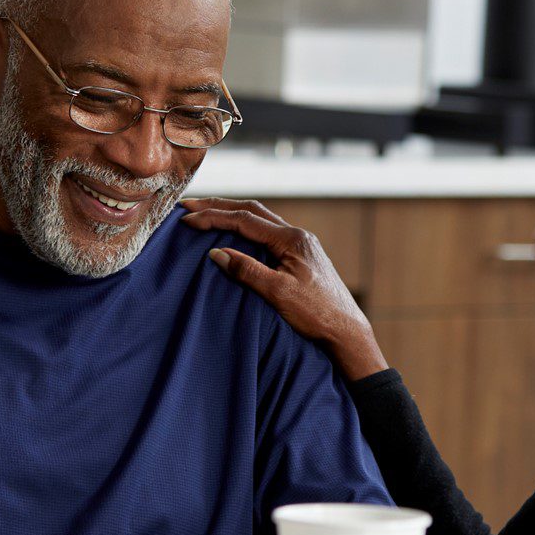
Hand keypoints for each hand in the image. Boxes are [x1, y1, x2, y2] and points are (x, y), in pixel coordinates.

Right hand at [181, 198, 388, 380]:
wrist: (346, 330)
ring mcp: (300, 245)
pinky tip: (235, 235)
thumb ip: (247, 270)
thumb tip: (216, 253)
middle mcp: (297, 236)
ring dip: (233, 214)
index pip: (245, 220)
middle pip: (253, 212)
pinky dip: (246, 229)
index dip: (214, 217)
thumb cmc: (316, 314)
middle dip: (219, 206)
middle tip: (190, 204)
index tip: (187, 219)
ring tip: (207, 212)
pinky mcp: (301, 257)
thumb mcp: (278, 293)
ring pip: (261, 220)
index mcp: (292, 240)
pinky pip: (268, 234)